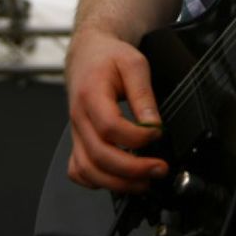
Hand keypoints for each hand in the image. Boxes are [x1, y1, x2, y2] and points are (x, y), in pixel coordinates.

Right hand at [66, 27, 168, 192]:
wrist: (88, 53)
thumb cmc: (109, 57)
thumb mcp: (134, 64)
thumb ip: (144, 95)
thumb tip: (154, 125)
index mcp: (91, 94)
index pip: (109, 126)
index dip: (136, 137)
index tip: (158, 134)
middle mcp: (79, 117)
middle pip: (99, 155)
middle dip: (132, 170)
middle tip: (159, 169)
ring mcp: (76, 132)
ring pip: (87, 170)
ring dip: (118, 183)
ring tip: (144, 182)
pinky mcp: (78, 141)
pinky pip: (79, 171)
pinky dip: (97, 181)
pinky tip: (119, 179)